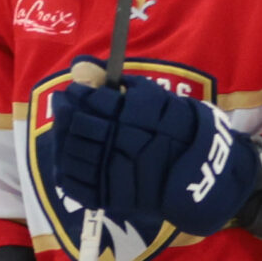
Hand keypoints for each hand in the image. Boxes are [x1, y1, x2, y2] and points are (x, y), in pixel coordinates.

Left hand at [48, 62, 256, 237]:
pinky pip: (75, 183)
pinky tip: (66, 157)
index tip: (73, 91)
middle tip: (62, 105)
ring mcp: (114, 173)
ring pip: (71, 154)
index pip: (92, 101)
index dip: (77, 94)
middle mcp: (123, 143)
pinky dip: (65, 168)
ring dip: (62, 138)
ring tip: (64, 129)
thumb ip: (116, 82)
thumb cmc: (177, 127)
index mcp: (136, 116)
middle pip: (78, 126)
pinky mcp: (109, 196)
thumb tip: (81, 65)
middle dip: (65, 112)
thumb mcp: (154, 97)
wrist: (199, 171)